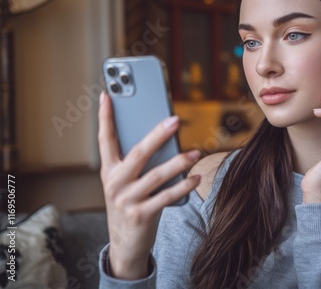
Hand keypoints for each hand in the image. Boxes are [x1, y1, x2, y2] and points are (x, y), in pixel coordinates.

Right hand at [97, 92, 200, 279]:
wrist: (124, 245)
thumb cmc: (129, 205)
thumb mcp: (125, 184)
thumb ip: (137, 164)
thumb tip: (165, 139)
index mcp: (109, 171)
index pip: (105, 140)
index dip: (105, 117)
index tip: (107, 95)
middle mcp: (115, 183)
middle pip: (138, 153)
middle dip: (157, 134)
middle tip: (175, 120)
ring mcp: (127, 200)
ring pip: (156, 175)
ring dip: (179, 162)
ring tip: (195, 153)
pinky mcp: (141, 215)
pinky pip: (167, 196)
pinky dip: (184, 185)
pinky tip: (196, 177)